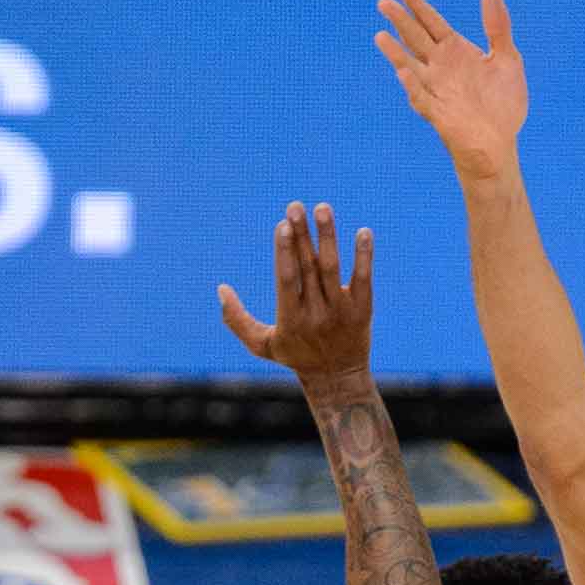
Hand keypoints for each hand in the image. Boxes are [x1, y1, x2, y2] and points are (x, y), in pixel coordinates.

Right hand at [219, 202, 374, 392]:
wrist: (337, 378)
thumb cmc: (295, 356)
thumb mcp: (261, 344)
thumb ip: (237, 319)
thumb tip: (220, 289)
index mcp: (290, 318)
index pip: (287, 280)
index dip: (284, 252)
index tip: (282, 225)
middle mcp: (316, 313)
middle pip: (308, 268)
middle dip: (301, 235)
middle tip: (296, 206)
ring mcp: (340, 311)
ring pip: (333, 269)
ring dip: (327, 236)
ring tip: (322, 208)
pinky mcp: (362, 310)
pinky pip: (364, 280)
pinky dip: (363, 256)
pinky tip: (363, 232)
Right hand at [374, 0, 527, 183]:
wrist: (499, 143)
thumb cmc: (502, 103)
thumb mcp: (507, 59)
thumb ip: (497, 27)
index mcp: (456, 52)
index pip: (432, 24)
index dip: (419, 7)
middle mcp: (441, 67)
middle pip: (416, 39)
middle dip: (401, 21)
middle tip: (383, 2)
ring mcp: (437, 90)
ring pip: (411, 66)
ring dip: (396, 53)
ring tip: (381, 36)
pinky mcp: (439, 113)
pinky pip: (421, 98)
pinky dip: (413, 86)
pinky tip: (404, 72)